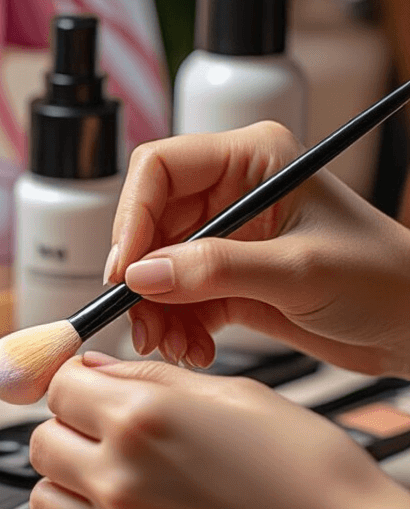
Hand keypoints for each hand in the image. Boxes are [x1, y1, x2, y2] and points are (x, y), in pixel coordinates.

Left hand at [28, 354, 396, 508]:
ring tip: (110, 477)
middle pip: (41, 441)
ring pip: (43, 500)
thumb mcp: (236, 394)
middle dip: (68, 429)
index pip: (60, 386)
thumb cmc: (309, 473)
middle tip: (104, 431)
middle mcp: (119, 475)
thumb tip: (99, 370)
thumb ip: (153, 378)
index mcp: (142, 417)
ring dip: (67, 483)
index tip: (90, 388)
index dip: (76, 381)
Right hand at [106, 121, 409, 376]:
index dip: (133, 216)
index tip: (126, 269)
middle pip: (151, 223)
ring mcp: (230, 237)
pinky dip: (177, 328)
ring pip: (159, 267)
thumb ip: (218, 269)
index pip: (162, 168)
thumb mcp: (299, 271)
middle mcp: (235, 191)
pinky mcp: (230, 280)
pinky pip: (179, 299)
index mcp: (253, 158)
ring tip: (173, 345)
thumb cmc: (382, 277)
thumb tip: (145, 274)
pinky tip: (195, 350)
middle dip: (142, 277)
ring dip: (157, 311)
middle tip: (141, 322)